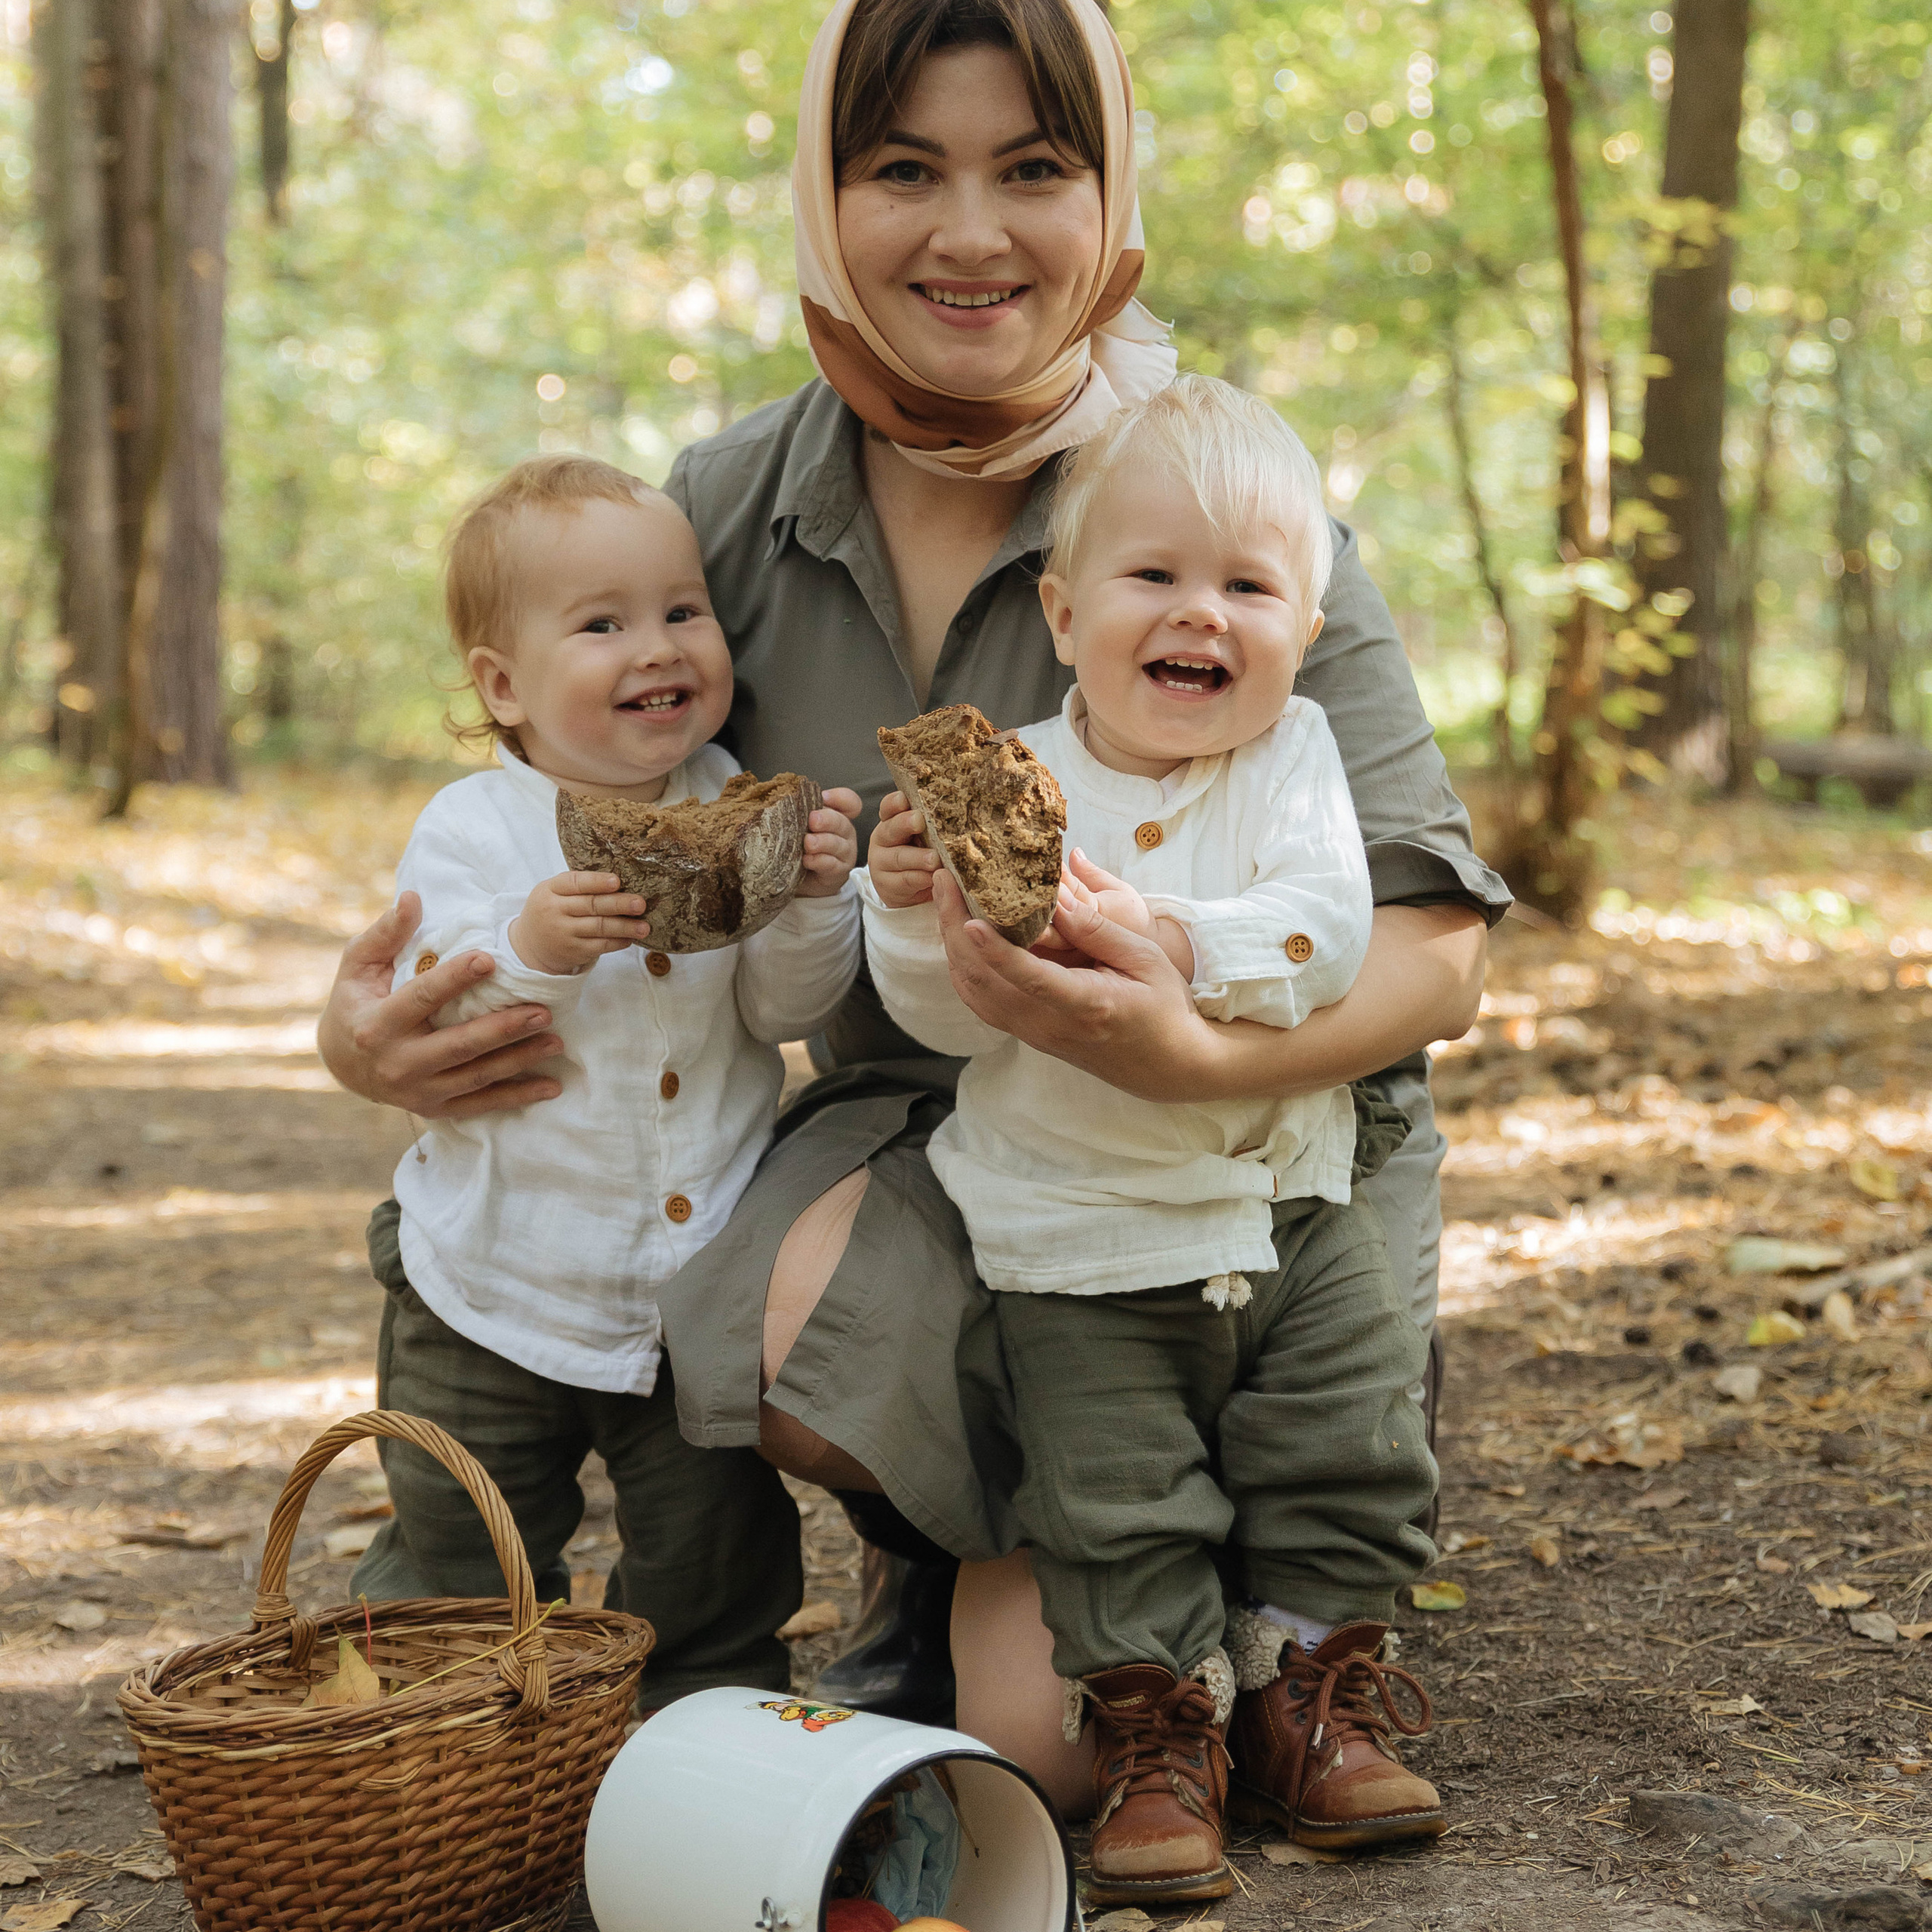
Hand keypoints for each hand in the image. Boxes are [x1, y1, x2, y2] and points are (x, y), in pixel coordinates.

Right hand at [316, 892, 567, 1119]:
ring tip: (556, 1041)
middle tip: (544, 1011)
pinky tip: (552, 1086)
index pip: (422, 998)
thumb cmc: (355, 1002)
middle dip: (504, 1029)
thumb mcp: (358, 966)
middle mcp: (397, 1063)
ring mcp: (417, 1091)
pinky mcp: (435, 1109)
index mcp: (376, 1025)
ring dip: (520, 1060)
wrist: (342, 1064)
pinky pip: (482, 1105)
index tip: (491, 959)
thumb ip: (386, 934)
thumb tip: (412, 898)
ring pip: (477, 1076)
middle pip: (459, 1045)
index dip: (456, 978)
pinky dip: (518, 1097)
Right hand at [510, 872, 651, 974]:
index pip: (574, 882)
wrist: (530, 944)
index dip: (596, 882)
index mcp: (550, 890)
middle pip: (591, 905)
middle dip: (619, 904)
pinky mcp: (573, 951)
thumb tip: (621, 881)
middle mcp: (554, 911)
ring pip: (599, 928)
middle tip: (640, 903)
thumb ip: (578, 885)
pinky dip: (618, 942)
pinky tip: (630, 938)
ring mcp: (564, 933)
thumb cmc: (551, 910)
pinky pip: (600, 946)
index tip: (617, 881)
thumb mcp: (553, 892)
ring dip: (625, 927)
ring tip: (644, 926)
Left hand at [797, 786, 862, 897]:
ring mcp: (844, 853)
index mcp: (837, 816)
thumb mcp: (800, 826)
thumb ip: (799, 812)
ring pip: (838, 844)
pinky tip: (807, 860)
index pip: (849, 802)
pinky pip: (832, 865)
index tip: (823, 798)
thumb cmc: (799, 847)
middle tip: (812, 820)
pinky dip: (819, 861)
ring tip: (807, 842)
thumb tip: (784, 800)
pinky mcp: (838, 872)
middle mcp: (844, 832)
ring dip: (822, 842)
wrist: (801, 879)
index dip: (840, 798)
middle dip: (827, 819)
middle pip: (842, 822)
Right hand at [866, 788, 942, 908]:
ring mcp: (882, 862)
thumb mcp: (927, 834)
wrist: (911, 889)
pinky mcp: (887, 885)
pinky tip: (933, 878)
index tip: (904, 799)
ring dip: (917, 858)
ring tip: (934, 859)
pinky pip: (904, 880)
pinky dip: (920, 879)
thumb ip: (933, 822)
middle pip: (891, 829)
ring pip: (899, 857)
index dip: (895, 803)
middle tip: (919, 821)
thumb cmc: (925, 852)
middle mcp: (884, 838)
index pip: (889, 807)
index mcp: (892, 819)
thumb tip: (958, 809)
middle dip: (905, 824)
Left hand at [932, 869, 1232, 1102]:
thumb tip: (1055, 898)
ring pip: (973, 992)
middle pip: (984, 981)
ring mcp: (1032, 1032)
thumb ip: (1097, 930)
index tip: (969, 919)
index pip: (1030, 979)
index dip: (995, 951)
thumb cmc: (1163, 1007)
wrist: (1164, 1064)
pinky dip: (962, 965)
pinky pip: (980, 1000)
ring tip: (945, 898)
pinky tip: (960, 934)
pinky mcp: (1026, 1033)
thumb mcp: (1146, 960)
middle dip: (954, 928)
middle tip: (943, 881)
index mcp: (1085, 1004)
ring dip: (951, 945)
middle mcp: (1048, 1024)